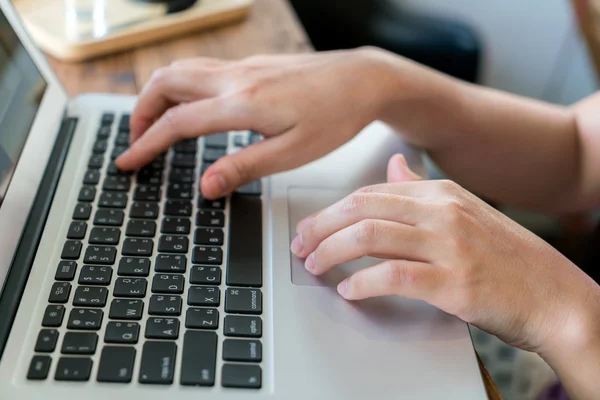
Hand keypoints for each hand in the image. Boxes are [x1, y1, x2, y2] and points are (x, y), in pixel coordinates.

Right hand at [115, 48, 399, 198]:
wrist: (363, 79)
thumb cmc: (336, 116)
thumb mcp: (292, 153)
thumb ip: (244, 168)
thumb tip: (205, 186)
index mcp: (243, 104)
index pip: (177, 123)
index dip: (146, 144)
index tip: (127, 162)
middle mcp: (236, 78)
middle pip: (166, 83)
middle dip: (141, 112)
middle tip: (137, 142)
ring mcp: (243, 67)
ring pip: (181, 70)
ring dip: (158, 95)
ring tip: (155, 126)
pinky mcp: (253, 65)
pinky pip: (202, 70)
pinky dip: (181, 88)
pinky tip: (192, 108)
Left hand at [291, 154, 599, 360]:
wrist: (557, 297)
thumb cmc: (510, 260)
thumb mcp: (466, 212)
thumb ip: (423, 189)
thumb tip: (392, 166)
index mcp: (442, 193)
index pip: (370, 193)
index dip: (331, 211)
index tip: (311, 227)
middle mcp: (443, 212)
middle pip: (362, 209)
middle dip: (321, 227)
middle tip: (301, 245)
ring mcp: (450, 246)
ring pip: (370, 237)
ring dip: (332, 252)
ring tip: (315, 266)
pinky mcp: (454, 283)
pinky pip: (393, 277)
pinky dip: (362, 284)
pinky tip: (348, 291)